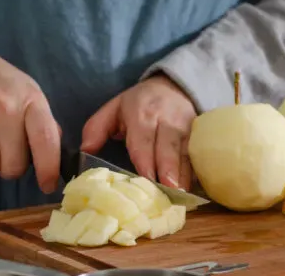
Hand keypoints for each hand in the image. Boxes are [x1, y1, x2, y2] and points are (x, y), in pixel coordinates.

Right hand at [0, 44, 60, 193]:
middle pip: (13, 165)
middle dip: (11, 166)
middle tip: (7, 150)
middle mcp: (6, 107)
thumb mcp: (28, 92)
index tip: (47, 184)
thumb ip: (43, 122)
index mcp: (30, 100)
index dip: (48, 169)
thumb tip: (55, 153)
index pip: (45, 141)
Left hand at [81, 74, 195, 189]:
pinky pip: (197, 156)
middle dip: (169, 171)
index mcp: (141, 114)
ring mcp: (186, 127)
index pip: (143, 139)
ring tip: (181, 197)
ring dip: (183, 177)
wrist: (172, 87)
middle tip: (168, 193)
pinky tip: (192, 192)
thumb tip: (85, 151)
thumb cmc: (138, 104)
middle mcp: (166, 120)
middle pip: (168, 147)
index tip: (146, 178)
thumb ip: (96, 128)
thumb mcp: (113, 109)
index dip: (145, 159)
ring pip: (185, 153)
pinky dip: (195, 174)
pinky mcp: (199, 135)